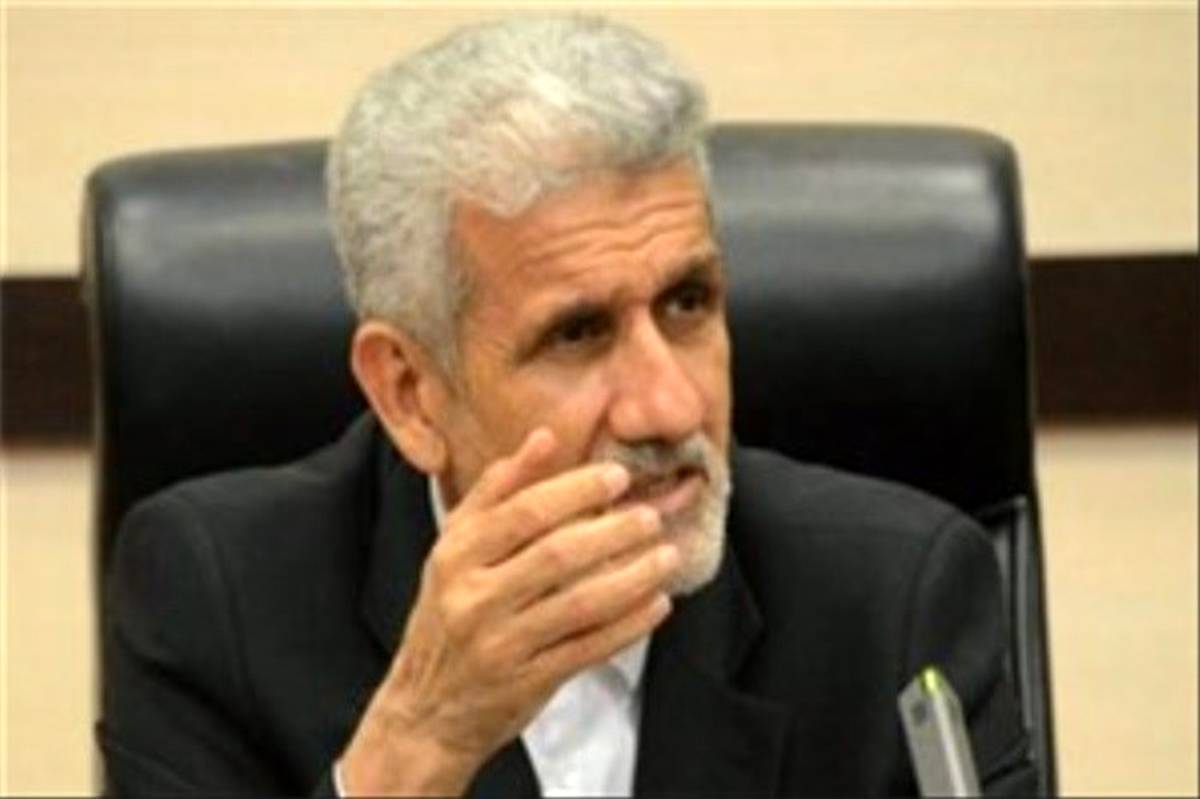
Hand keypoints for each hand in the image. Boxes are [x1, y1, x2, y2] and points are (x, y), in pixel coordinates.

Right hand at [340, 428, 678, 795]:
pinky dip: (628, 625)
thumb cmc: (447, 615)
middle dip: (613, 531)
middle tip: (651, 516)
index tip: (619, 476)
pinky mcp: (526, 683)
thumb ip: (497, 490)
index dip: (576, 490)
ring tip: (667, 556)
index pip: (524, 512)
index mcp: (455, 554)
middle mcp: (473, 597)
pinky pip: (588, 648)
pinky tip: (657, 604)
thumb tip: (545, 437)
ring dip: (631, 577)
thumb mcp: (454, 548)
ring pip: (579, 603)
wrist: (424, 710)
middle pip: (557, 555)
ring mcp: (500, 644)